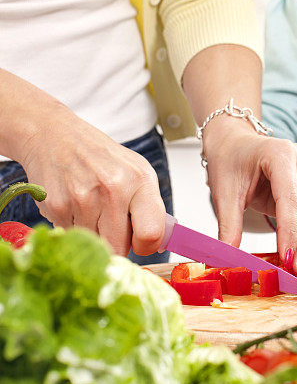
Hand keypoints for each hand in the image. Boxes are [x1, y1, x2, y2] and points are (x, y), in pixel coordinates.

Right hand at [20, 101, 165, 255]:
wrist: (55, 136)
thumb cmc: (98, 156)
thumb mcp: (135, 171)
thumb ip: (148, 206)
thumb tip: (154, 243)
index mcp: (140, 179)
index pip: (151, 233)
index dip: (144, 245)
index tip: (138, 242)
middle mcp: (114, 188)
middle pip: (119, 247)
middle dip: (116, 242)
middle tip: (109, 222)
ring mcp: (84, 198)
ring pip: (95, 245)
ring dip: (92, 233)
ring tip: (88, 206)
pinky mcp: (58, 207)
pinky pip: (71, 236)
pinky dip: (72, 226)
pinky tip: (72, 203)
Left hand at [201, 117, 296, 277]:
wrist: (233, 142)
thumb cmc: (228, 160)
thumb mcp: (224, 192)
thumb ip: (229, 224)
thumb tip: (229, 257)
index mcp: (279, 153)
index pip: (289, 199)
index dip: (289, 231)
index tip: (287, 259)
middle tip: (296, 274)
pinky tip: (296, 255)